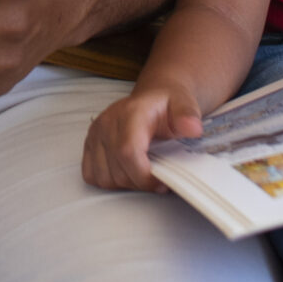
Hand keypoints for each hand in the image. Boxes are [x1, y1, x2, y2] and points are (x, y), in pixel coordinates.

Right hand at [82, 82, 205, 193]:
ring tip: (142, 173)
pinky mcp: (89, 143)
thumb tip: (193, 129)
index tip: (162, 183)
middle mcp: (107, 122)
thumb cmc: (168, 105)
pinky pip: (91, 174)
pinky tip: (126, 171)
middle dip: (140, 183)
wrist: (154, 97)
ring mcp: (95, 133)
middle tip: (157, 179)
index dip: (144, 176)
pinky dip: (109, 180)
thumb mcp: (184, 104)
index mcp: (130, 113)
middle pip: (117, 170)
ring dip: (125, 183)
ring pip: (104, 177)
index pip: (127, 152)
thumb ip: (188, 115)